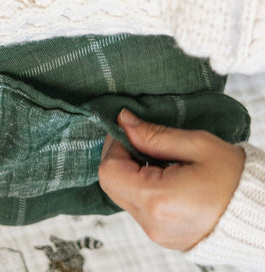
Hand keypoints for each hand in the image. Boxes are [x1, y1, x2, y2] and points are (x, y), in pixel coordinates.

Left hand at [98, 108, 244, 250]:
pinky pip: (138, 208)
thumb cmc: (236, 179)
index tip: (131, 132)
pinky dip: (142, 188)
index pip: (109, 170)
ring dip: (132, 173)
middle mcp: (153, 224)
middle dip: (121, 158)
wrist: (264, 215)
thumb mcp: (197, 145)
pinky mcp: (164, 237)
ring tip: (161, 161)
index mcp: (159, 201)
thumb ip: (154, 135)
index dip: (115, 146)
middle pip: (111, 184)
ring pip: (122, 195)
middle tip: (145, 143)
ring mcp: (158, 234)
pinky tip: (165, 176)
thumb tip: (123, 121)